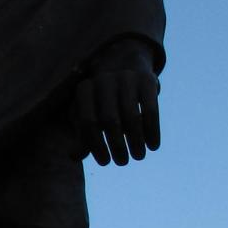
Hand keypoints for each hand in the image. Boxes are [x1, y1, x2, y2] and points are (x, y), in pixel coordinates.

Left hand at [68, 37, 160, 166]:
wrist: (126, 65)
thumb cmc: (103, 100)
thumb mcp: (90, 113)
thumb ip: (83, 135)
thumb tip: (74, 156)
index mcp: (84, 89)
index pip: (87, 121)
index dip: (95, 145)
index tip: (104, 162)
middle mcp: (103, 80)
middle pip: (109, 119)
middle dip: (116, 144)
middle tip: (121, 162)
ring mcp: (126, 78)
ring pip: (131, 115)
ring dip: (135, 140)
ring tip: (138, 157)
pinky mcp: (147, 80)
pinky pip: (150, 110)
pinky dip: (152, 130)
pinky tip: (153, 146)